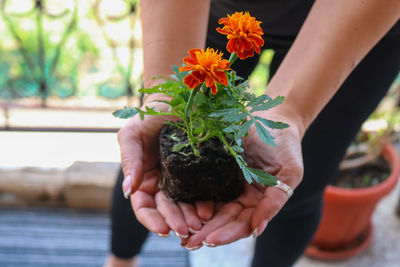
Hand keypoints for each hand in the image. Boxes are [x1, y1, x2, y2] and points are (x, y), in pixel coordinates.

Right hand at [117, 102, 212, 237]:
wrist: (176, 97)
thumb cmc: (149, 115)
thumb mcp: (133, 135)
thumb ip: (130, 161)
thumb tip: (128, 191)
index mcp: (145, 181)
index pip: (145, 207)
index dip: (152, 220)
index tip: (163, 229)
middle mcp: (164, 184)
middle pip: (167, 211)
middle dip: (176, 222)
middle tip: (187, 230)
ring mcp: (184, 180)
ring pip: (186, 206)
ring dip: (192, 218)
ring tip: (202, 223)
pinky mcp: (202, 173)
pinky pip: (204, 192)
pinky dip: (208, 203)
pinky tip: (213, 208)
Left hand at [183, 111, 303, 247]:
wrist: (272, 117)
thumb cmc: (285, 144)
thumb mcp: (289, 172)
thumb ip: (275, 201)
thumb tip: (258, 229)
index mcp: (258, 201)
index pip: (242, 223)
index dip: (227, 233)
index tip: (210, 240)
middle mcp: (241, 196)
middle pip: (223, 219)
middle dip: (206, 233)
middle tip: (187, 244)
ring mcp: (226, 184)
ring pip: (210, 207)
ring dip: (195, 222)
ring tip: (178, 233)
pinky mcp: (213, 170)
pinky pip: (201, 186)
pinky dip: (191, 199)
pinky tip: (177, 207)